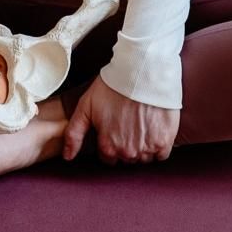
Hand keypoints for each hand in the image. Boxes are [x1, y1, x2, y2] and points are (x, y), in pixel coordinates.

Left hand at [62, 74, 178, 165]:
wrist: (142, 72)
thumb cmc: (112, 86)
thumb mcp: (86, 106)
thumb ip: (74, 134)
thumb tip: (67, 157)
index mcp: (108, 147)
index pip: (107, 157)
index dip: (109, 142)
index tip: (113, 128)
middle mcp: (128, 153)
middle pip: (125, 158)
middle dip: (124, 145)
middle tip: (126, 123)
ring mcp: (147, 149)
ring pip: (142, 158)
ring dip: (141, 147)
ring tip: (139, 124)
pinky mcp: (164, 142)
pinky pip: (160, 155)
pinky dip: (157, 146)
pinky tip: (152, 128)